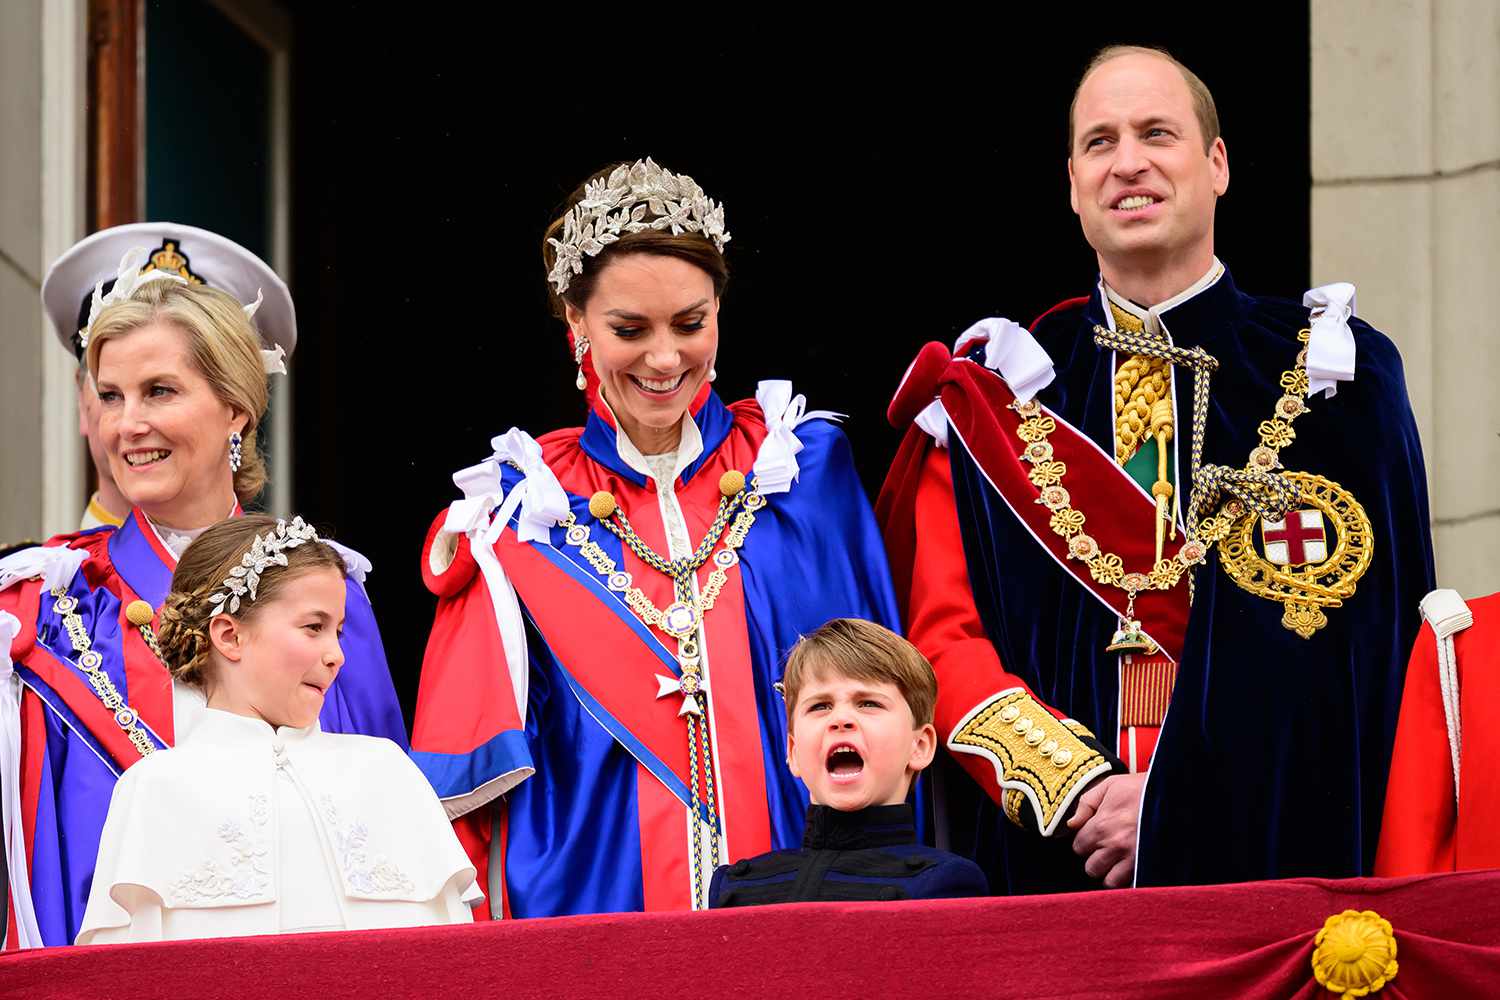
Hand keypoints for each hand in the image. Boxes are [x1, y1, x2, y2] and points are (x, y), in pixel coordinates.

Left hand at [1066, 771, 1146, 887]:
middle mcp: (1115, 845)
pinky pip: (1132, 885)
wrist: (1175, 793)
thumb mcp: (1110, 786)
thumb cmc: (1142, 788)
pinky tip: (1131, 866)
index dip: (1084, 842)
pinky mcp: (1149, 865)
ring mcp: (1133, 858)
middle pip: (1092, 868)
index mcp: (1102, 825)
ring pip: (1110, 881)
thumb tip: (1071, 824)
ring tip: (1118, 860)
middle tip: (1105, 849)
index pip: (1079, 847)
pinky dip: (1129, 879)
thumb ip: (1086, 803)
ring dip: (1112, 872)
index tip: (1093, 837)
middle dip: (1096, 859)